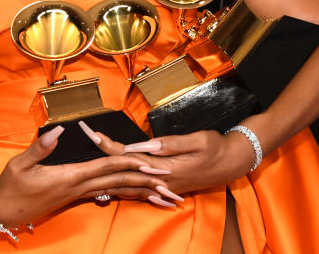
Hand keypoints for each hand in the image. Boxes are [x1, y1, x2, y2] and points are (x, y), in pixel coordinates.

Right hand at [0, 125, 175, 226]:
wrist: (2, 211)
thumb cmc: (11, 186)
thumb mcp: (20, 165)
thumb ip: (40, 148)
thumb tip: (58, 131)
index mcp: (71, 177)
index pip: (106, 167)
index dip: (129, 162)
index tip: (150, 162)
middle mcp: (80, 188)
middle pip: (119, 182)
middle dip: (146, 182)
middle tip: (170, 182)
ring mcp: (79, 194)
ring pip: (116, 191)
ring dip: (141, 192)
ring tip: (163, 195)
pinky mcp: (76, 197)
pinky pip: (107, 195)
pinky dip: (125, 194)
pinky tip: (136, 195)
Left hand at [78, 122, 255, 196]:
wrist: (231, 164)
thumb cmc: (215, 148)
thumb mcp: (197, 140)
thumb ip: (170, 144)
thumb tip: (144, 146)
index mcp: (165, 167)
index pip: (129, 157)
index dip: (109, 145)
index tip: (93, 133)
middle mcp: (159, 179)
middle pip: (124, 167)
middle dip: (103, 150)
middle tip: (87, 133)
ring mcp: (161, 185)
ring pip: (128, 178)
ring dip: (110, 164)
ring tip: (94, 148)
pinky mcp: (164, 185)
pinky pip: (138, 184)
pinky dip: (122, 178)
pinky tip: (111, 173)